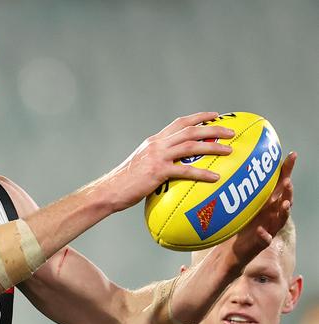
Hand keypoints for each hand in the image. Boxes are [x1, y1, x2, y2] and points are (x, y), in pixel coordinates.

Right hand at [106, 112, 233, 211]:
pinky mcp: (157, 171)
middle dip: (213, 129)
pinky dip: (202, 173)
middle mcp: (156, 145)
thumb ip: (157, 160)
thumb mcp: (142, 164)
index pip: (179, 122)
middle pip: (190, 130)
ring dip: (212, 146)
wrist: (110, 190)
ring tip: (229, 151)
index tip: (215, 116)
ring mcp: (157, 157)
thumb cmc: (125, 183)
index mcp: (154, 141)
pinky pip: (185, 170)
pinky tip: (215, 178)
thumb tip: (172, 166)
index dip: (199, 117)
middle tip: (231, 132)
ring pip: (190, 146)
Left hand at [230, 151, 294, 261]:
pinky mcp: (260, 242)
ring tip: (284, 204)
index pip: (280, 184)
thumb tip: (235, 162)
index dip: (287, 171)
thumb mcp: (243, 202)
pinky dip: (264, 235)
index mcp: (269, 203)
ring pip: (280, 219)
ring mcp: (268, 228)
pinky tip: (260, 230)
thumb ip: (243, 187)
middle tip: (287, 182)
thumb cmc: (242, 223)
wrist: (235, 249)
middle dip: (287, 191)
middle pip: (284, 200)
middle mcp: (272, 214)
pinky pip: (264, 239)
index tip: (292, 155)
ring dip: (284, 212)